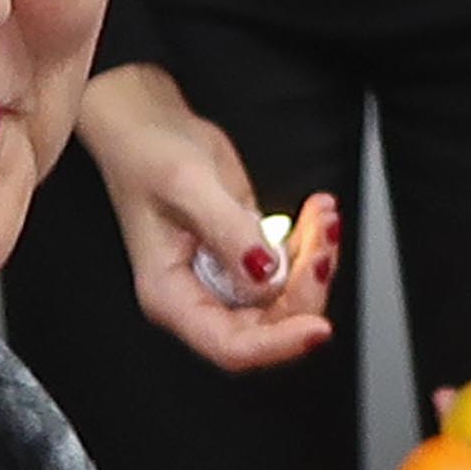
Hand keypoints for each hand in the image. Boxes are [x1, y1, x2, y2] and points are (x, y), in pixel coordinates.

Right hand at [74, 66, 331, 372]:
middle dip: (307, 289)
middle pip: (269, 326)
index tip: (318, 329)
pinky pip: (290, 269)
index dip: (278, 345)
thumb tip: (266, 273)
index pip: (231, 346)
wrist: (148, 123)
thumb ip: (229, 231)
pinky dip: (311, 244)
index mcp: (171, 295)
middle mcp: (199, 295)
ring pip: (287, 298)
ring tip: (322, 215)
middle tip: (324, 239)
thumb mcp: (188, 184)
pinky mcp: (245, 256)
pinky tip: (316, 213)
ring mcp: (225, 277)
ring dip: (315, 261)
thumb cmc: (146, 153)